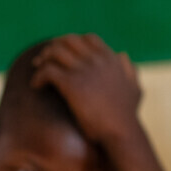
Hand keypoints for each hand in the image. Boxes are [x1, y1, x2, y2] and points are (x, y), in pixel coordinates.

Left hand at [30, 34, 142, 151]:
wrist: (121, 132)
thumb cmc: (126, 116)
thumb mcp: (134, 88)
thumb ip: (130, 70)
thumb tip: (122, 54)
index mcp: (111, 59)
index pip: (89, 38)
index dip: (72, 42)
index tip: (62, 52)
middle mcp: (97, 60)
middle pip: (69, 41)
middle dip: (54, 46)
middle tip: (43, 59)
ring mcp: (84, 71)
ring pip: (55, 52)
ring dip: (43, 59)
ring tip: (37, 70)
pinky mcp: (71, 84)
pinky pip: (48, 71)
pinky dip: (38, 76)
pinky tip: (36, 86)